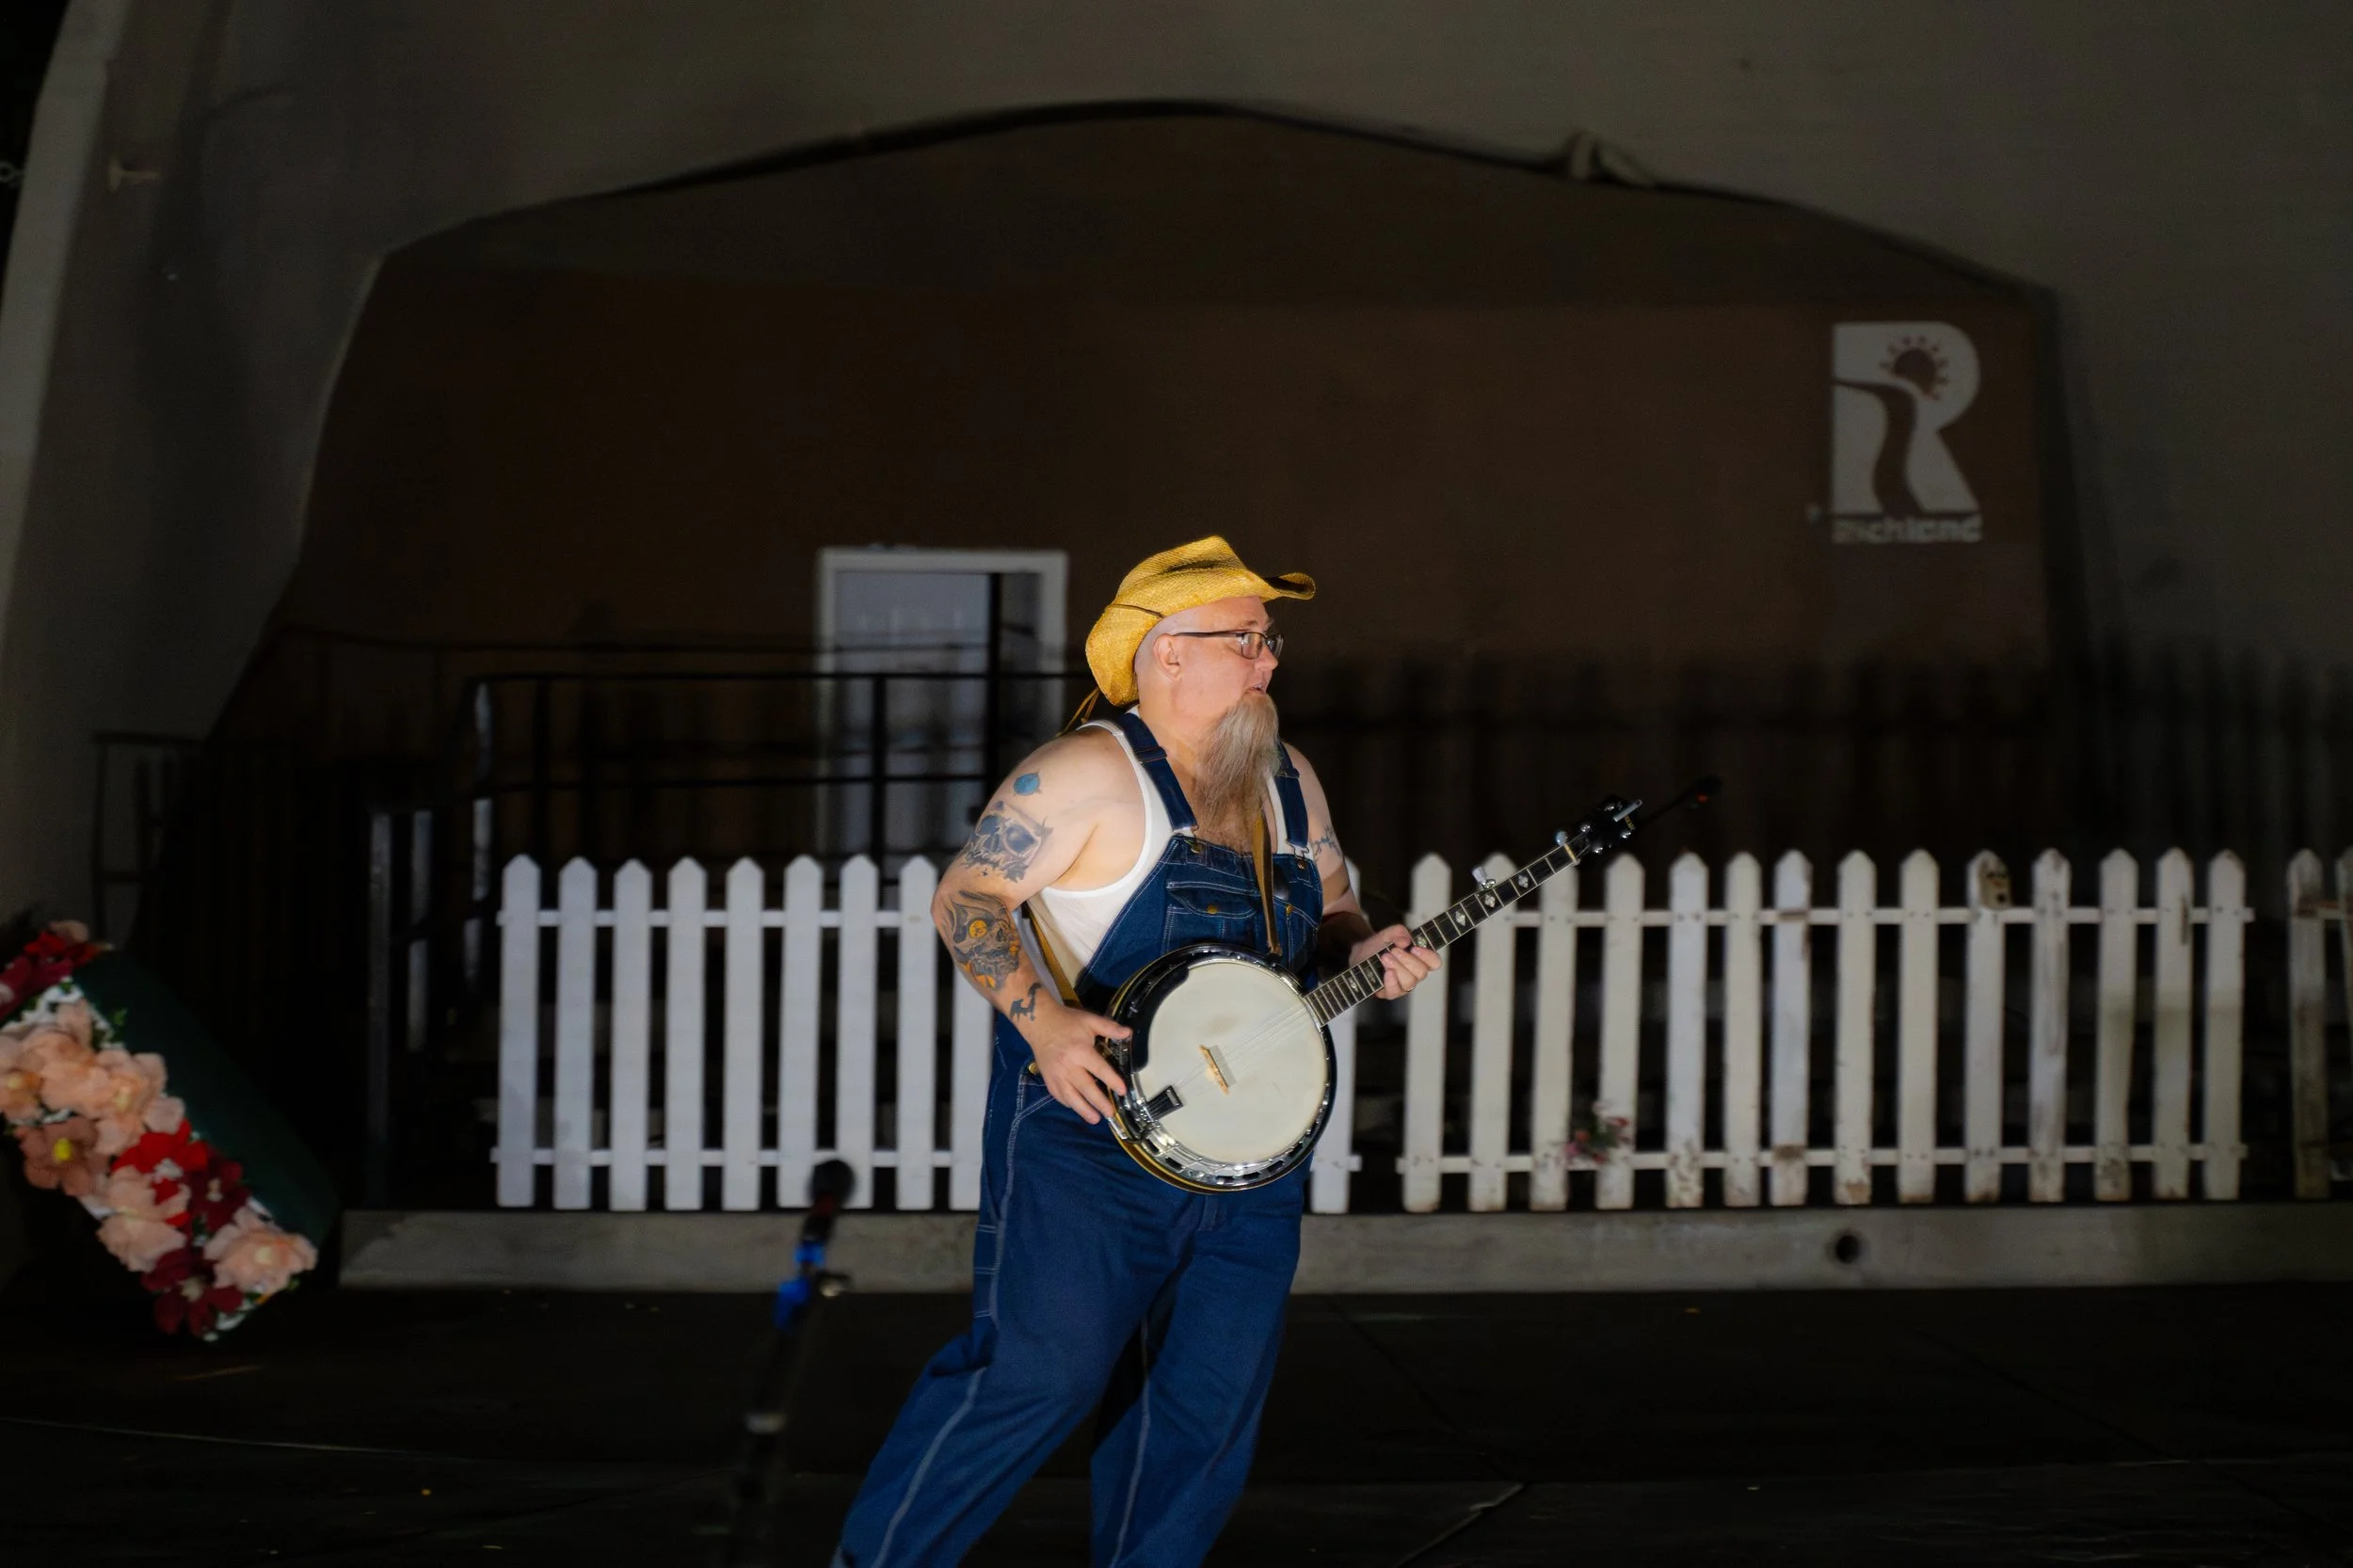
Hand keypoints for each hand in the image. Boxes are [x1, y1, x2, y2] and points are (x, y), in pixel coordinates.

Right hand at [1021, 999, 1130, 1123]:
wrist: (1038, 1022)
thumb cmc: (1067, 1021)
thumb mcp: (1090, 1020)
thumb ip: (1109, 1028)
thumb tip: (1128, 1033)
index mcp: (1080, 1051)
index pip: (1099, 1070)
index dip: (1112, 1081)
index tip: (1122, 1091)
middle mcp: (1068, 1066)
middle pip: (1086, 1088)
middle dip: (1099, 1102)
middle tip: (1110, 1113)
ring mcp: (1056, 1074)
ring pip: (1071, 1096)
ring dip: (1083, 1109)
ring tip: (1095, 1119)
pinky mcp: (1048, 1078)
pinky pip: (1058, 1095)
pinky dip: (1068, 1103)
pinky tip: (1077, 1108)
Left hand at [1350, 924, 1440, 1000]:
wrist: (1360, 953)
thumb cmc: (1378, 945)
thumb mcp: (1388, 933)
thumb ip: (1398, 932)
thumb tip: (1406, 941)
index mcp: (1420, 959)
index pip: (1435, 962)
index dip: (1428, 956)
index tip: (1414, 948)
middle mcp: (1414, 974)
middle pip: (1422, 973)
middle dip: (1407, 960)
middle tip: (1393, 951)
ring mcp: (1403, 985)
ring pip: (1410, 982)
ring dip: (1398, 968)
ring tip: (1385, 958)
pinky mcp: (1390, 992)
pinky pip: (1395, 992)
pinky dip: (1391, 982)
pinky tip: (1386, 973)